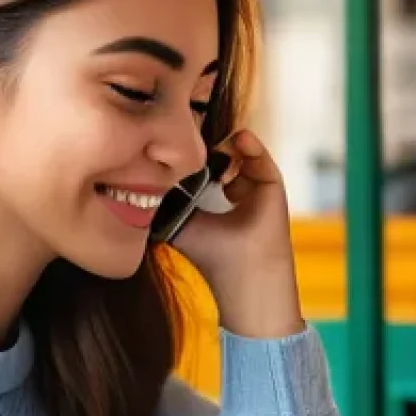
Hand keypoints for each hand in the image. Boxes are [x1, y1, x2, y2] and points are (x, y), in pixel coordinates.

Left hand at [169, 130, 305, 338]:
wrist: (241, 271)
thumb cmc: (209, 253)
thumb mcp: (179, 221)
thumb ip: (167, 201)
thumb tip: (144, 180)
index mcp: (217, 199)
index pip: (204, 167)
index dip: (190, 158)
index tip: (175, 150)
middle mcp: (238, 191)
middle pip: (222, 156)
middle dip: (207, 150)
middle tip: (192, 150)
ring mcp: (255, 186)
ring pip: (239, 153)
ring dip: (225, 148)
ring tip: (213, 157)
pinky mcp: (271, 183)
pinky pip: (259, 155)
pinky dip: (247, 144)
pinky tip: (235, 144)